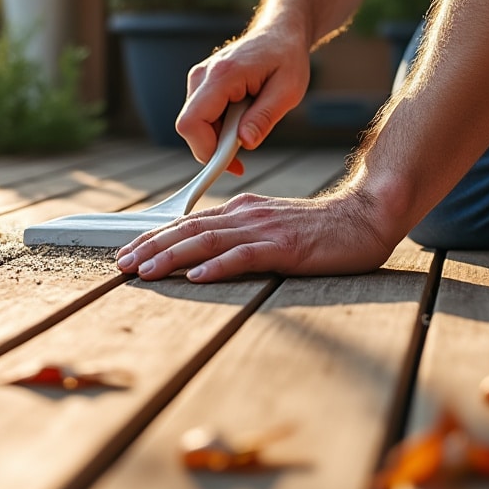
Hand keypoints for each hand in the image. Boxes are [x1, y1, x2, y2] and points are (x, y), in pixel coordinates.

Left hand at [114, 184, 399, 281]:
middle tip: (122, 264)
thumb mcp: (271, 226)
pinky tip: (198, 278)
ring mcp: (264, 230)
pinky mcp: (285, 247)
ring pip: (208, 242)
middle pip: (189, 231)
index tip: (129, 253)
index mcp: (241, 211)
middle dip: (151, 247)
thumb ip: (240, 233)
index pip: (189, 224)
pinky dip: (219, 266)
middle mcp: (246, 216)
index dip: (155, 238)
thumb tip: (206, 250)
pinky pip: (246, 256)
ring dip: (173, 257)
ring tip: (146, 271)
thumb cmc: (320, 229)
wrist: (365, 217)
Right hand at [177, 0, 376, 174]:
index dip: (205, 150)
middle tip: (248, 145)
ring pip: (195, 124)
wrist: (280, 33)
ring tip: (250, 120)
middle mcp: (202, 75)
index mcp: (222, 75)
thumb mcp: (288, 91)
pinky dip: (219, 127)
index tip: (232, 165)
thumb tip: (244, 144)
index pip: (191, 123)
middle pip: (190, 128)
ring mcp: (198, 79)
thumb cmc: (287, 58)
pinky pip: (200, 117)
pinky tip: (241, 116)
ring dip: (219, 136)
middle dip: (216, 146)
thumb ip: (265, 118)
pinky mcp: (201, 84)